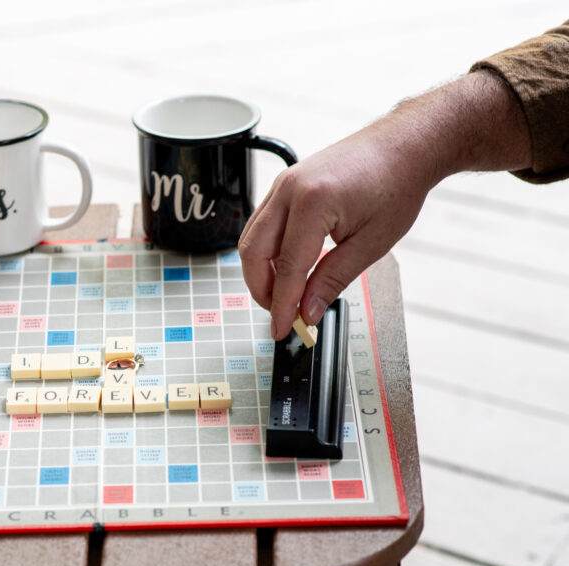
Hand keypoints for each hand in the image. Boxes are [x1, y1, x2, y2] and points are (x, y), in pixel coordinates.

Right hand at [238, 125, 432, 338]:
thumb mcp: (371, 243)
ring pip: (252, 238)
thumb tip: (308, 310)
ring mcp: (282, 183)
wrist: (404, 146)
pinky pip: (262, 224)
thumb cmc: (396, 185)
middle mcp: (289, 189)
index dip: (281, 304)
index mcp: (313, 202)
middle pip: (254, 252)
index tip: (282, 328)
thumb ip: (333, 279)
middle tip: (281, 314)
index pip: (286, 267)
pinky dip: (267, 251)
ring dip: (261, 272)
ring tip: (284, 294)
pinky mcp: (284, 184)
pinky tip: (286, 268)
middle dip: (262, 290)